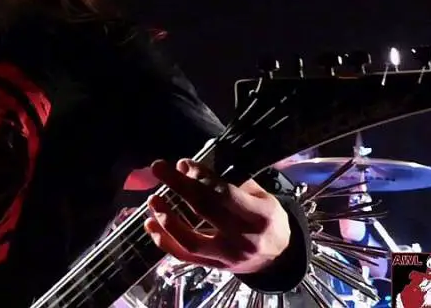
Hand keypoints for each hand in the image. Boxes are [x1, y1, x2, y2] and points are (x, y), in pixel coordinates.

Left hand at [144, 159, 290, 274]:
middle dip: (179, 186)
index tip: (183, 163)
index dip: (201, 177)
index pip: (224, 194)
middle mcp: (243, 239)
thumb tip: (191, 168)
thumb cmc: (268, 218)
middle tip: (158, 168)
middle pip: (204, 211)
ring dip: (167, 219)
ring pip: (190, 242)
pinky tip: (150, 224)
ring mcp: (227, 257)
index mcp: (259, 216)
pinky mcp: (213, 268)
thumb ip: (231, 182)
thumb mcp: (261, 196)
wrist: (280, 258)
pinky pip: (183, 257)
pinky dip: (164, 241)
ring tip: (153, 199)